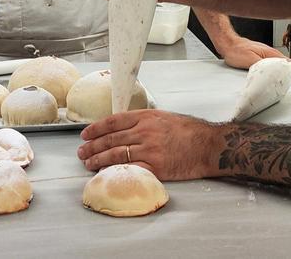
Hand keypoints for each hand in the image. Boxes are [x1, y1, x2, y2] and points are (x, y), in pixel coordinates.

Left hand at [77, 109, 221, 180]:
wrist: (209, 145)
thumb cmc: (191, 131)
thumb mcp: (165, 117)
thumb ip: (145, 122)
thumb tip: (125, 128)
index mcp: (147, 117)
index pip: (114, 121)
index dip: (96, 128)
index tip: (85, 134)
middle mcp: (145, 132)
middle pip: (111, 139)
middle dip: (92, 146)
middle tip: (81, 151)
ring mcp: (149, 149)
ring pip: (116, 154)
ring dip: (98, 159)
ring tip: (88, 163)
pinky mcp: (155, 166)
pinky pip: (129, 169)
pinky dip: (114, 171)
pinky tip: (105, 173)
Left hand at [217, 36, 290, 87]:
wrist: (228, 44)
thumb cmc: (237, 50)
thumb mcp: (249, 59)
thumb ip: (262, 66)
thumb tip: (272, 74)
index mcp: (273, 54)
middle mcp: (272, 55)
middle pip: (290, 67)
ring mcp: (268, 57)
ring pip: (284, 68)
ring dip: (290, 77)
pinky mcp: (263, 60)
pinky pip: (276, 68)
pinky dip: (281, 75)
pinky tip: (279, 81)